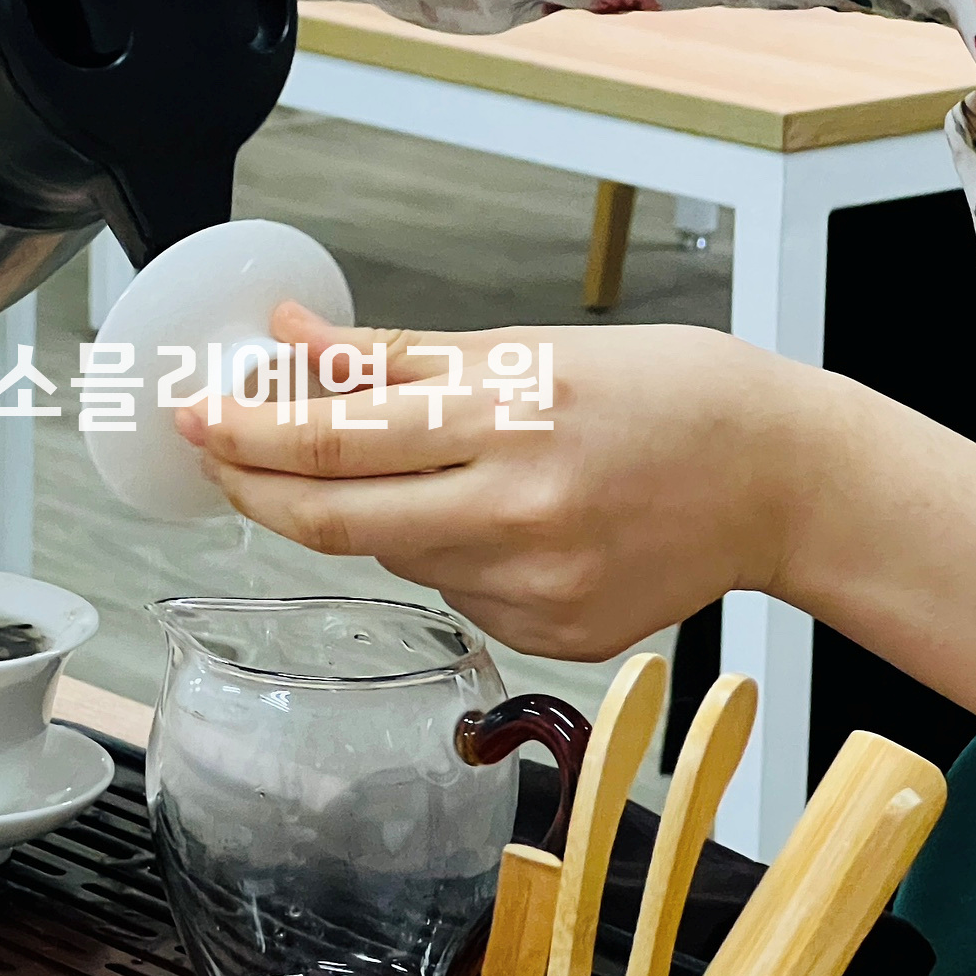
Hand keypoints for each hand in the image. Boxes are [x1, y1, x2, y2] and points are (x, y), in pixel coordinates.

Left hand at [175, 303, 826, 661]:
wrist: (783, 480)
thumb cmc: (670, 397)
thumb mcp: (531, 347)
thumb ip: (395, 356)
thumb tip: (290, 338)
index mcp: (508, 417)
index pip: (333, 441)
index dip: (242, 434)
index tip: (191, 415)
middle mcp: (515, 510)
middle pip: (334, 522)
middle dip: (257, 490)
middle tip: (221, 459)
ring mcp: (534, 585)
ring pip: (394, 558)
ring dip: (370, 515)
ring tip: (431, 470)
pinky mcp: (552, 636)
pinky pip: (455, 597)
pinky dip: (449, 556)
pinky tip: (511, 523)